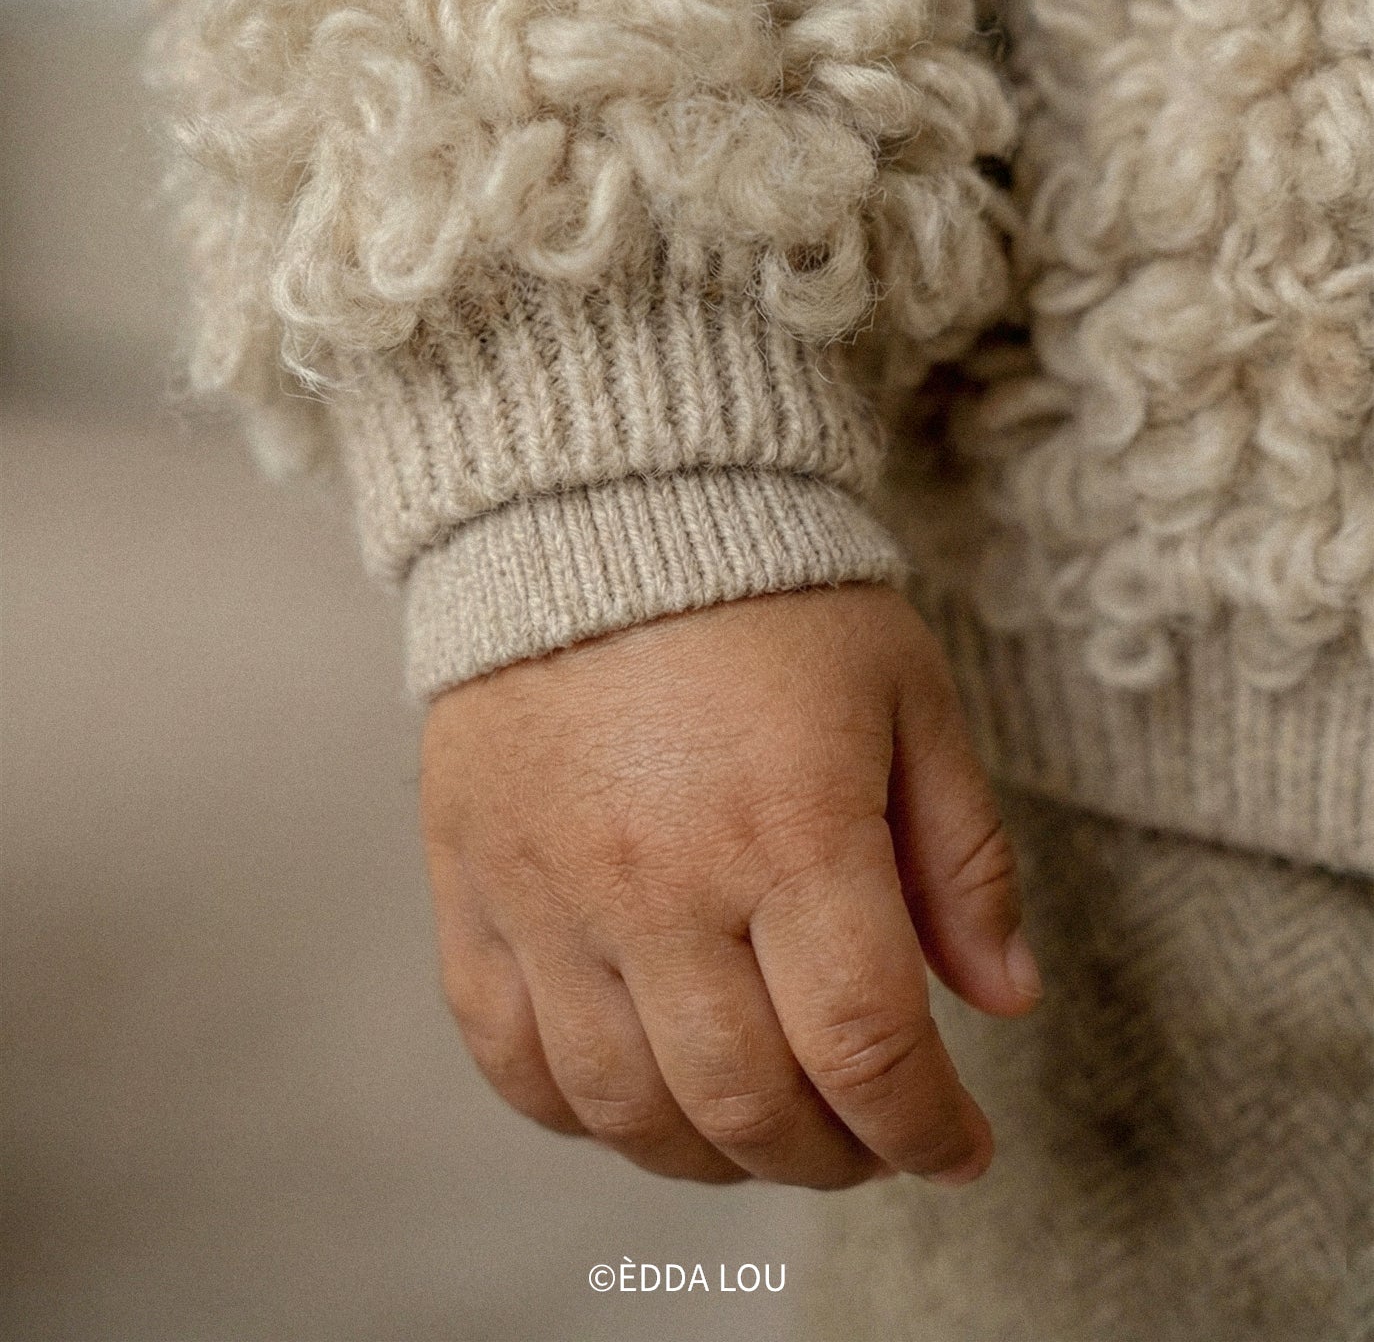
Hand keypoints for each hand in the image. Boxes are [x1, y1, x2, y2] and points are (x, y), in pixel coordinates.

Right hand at [420, 582, 1040, 1189]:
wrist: (600, 505)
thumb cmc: (774, 598)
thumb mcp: (908, 697)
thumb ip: (962, 858)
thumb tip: (1004, 1003)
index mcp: (790, 828)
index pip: (866, 1050)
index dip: (926, 1130)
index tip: (958, 1146)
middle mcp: (660, 880)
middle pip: (748, 1106)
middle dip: (835, 1157)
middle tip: (870, 1139)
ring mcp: (549, 892)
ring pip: (624, 1108)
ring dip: (712, 1157)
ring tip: (765, 1128)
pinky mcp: (471, 883)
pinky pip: (507, 1054)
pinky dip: (577, 1112)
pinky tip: (638, 1095)